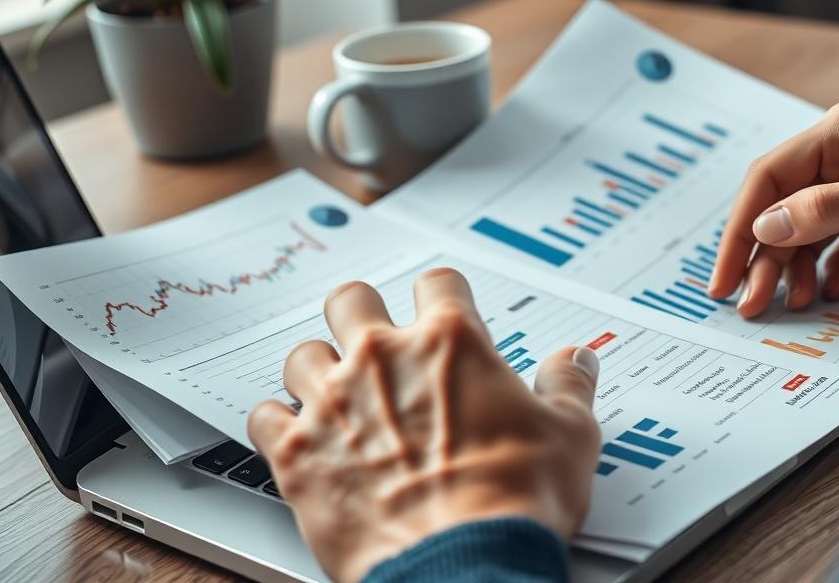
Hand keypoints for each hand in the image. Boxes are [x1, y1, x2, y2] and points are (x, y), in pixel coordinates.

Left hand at [247, 267, 601, 582]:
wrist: (463, 564)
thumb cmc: (515, 500)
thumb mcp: (569, 435)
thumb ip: (569, 385)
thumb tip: (577, 360)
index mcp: (449, 342)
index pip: (438, 283)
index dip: (442, 297)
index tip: (443, 312)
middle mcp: (384, 358)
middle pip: (352, 298)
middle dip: (362, 314)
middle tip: (375, 343)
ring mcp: (333, 401)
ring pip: (302, 353)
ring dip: (317, 370)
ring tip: (333, 394)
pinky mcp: (295, 452)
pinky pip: (261, 416)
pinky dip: (275, 423)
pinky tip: (293, 436)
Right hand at [709, 102, 838, 317]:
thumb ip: (825, 210)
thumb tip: (762, 229)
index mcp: (838, 135)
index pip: (768, 179)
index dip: (739, 228)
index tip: (725, 275)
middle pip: (779, 211)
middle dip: (762, 260)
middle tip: (750, 304)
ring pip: (800, 234)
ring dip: (790, 270)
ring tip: (791, 303)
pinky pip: (830, 247)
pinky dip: (824, 270)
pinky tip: (827, 290)